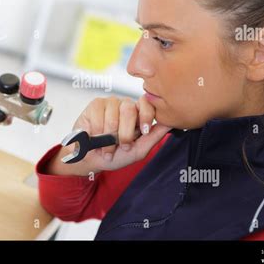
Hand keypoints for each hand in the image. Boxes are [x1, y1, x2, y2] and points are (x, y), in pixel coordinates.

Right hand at [55, 96, 170, 174]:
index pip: (147, 104)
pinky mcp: (95, 105)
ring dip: (108, 137)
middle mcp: (126, 105)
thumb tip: (171, 123)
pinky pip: (98, 116)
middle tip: (122, 146)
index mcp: (138, 114)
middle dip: (125, 133)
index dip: (146, 116)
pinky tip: (96, 137)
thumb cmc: (116, 155)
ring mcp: (110, 103)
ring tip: (106, 147)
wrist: (92, 160)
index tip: (144, 131)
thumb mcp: (138, 150)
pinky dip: (97, 131)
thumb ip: (154, 136)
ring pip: (113, 115)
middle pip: (129, 109)